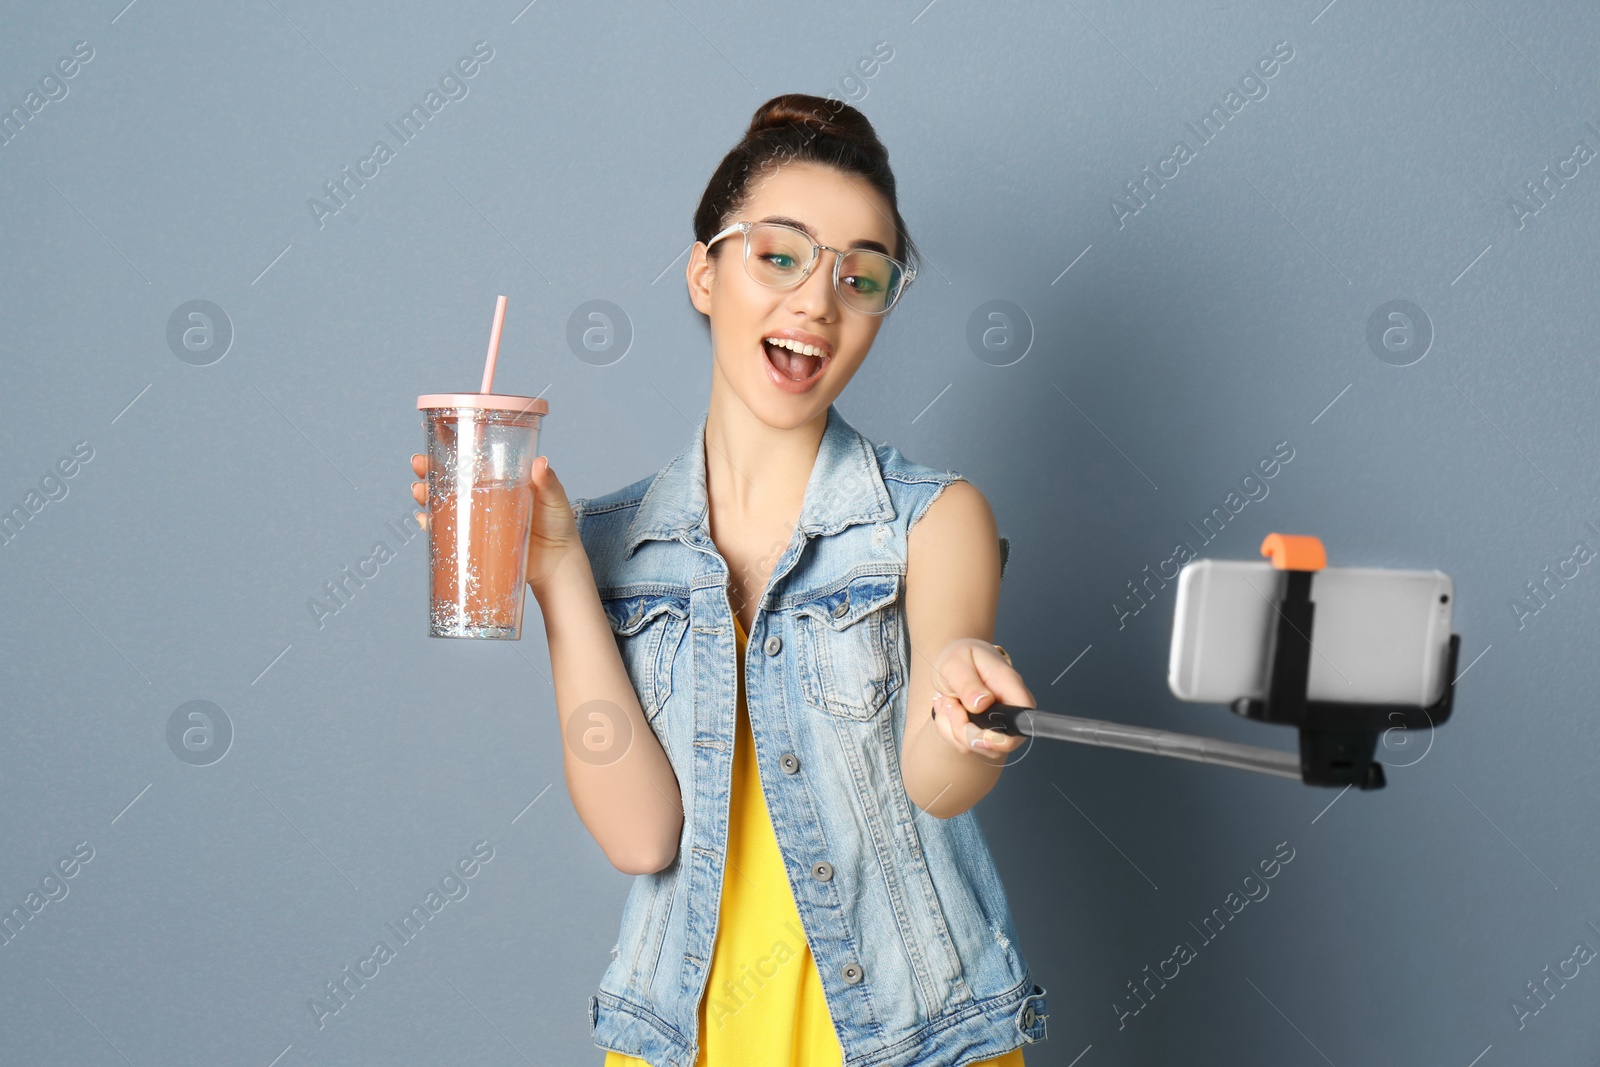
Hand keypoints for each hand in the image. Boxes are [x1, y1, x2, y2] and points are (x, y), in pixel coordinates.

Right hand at [409, 452, 581, 592]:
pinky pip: (448, 533)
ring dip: (426, 495)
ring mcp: (477, 521)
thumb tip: (540, 463)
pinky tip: (423, 519)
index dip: (452, 447)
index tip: (436, 434)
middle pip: (450, 480)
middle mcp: (484, 498)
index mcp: (500, 481)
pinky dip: (432, 526)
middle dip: (429, 470)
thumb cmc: (558, 525)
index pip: (472, 459)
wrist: (557, 563)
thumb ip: (548, 483)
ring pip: (443, 504)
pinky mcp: (474, 543)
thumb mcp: (554, 499)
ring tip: (418, 490)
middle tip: (418, 463)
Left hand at [927, 638, 1034, 761]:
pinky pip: (963, 745)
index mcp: (1010, 687)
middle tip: (950, 703)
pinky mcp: (984, 734)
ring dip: (951, 727)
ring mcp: (998, 724)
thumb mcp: (956, 663)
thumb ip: (968, 683)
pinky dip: (947, 730)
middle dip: (964, 731)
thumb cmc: (960, 657)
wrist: (952, 665)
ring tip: (949, 700)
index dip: (1002, 738)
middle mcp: (1010, 709)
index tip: (975, 734)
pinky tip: (949, 709)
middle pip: (997, 743)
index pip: (1023, 721)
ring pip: (976, 747)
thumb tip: (982, 703)